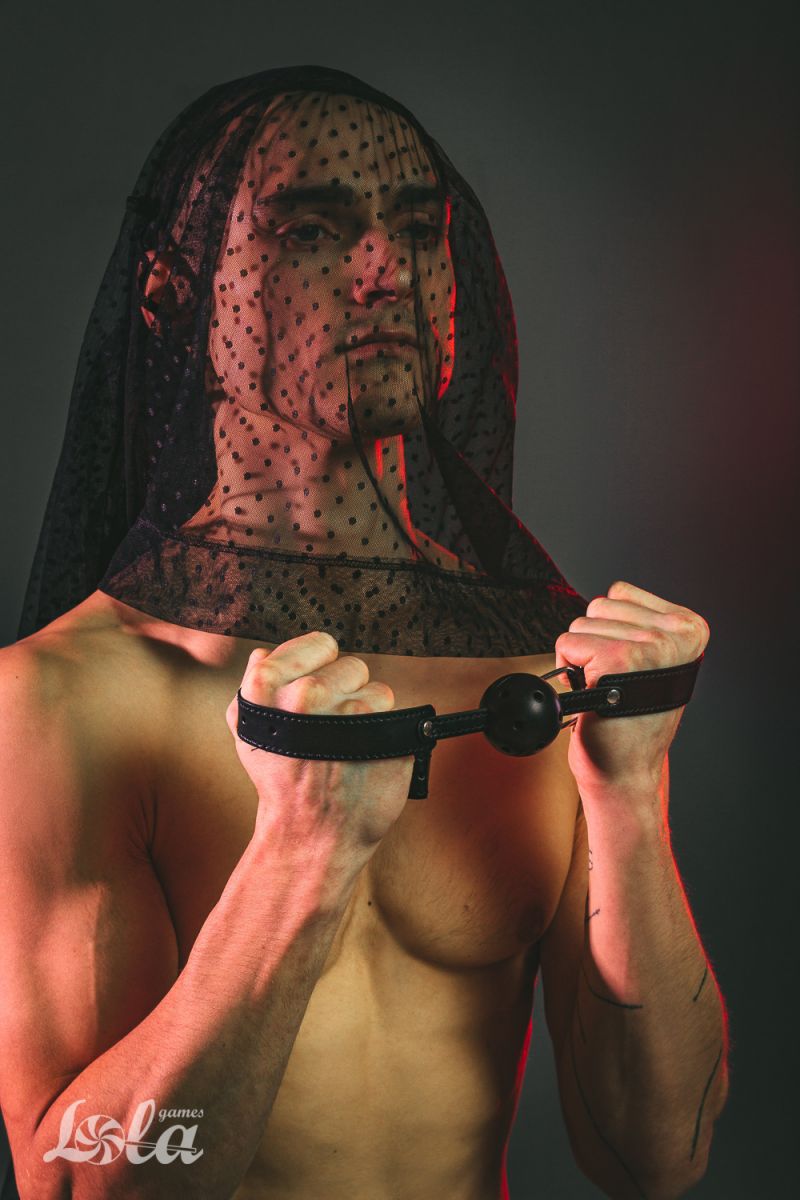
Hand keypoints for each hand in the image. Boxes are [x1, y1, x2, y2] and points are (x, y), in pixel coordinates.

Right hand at [226, 631, 412, 865]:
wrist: (308, 833)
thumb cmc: (280, 780)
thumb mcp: (247, 731)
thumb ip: (253, 686)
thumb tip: (263, 654)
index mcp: (270, 683)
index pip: (322, 643)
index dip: (322, 666)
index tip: (317, 691)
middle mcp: (309, 694)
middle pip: (353, 666)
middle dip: (347, 692)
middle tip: (331, 727)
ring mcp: (351, 714)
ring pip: (378, 692)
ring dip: (370, 714)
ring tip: (349, 744)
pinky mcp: (386, 736)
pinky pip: (399, 719)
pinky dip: (390, 735)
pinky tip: (368, 755)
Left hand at [555, 580, 709, 798]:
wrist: (626, 771)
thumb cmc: (633, 721)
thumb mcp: (656, 663)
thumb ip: (641, 624)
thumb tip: (609, 597)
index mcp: (689, 628)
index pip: (621, 593)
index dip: (611, 630)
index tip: (627, 664)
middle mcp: (675, 634)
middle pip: (599, 606)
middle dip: (594, 642)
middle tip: (612, 680)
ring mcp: (647, 645)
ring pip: (581, 623)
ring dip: (581, 657)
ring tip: (603, 687)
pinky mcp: (615, 658)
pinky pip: (568, 643)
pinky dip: (567, 668)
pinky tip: (590, 692)